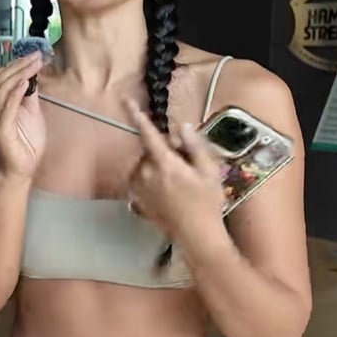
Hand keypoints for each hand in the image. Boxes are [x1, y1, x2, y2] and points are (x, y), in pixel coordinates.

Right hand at [0, 52, 46, 178]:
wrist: (21, 169)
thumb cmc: (24, 144)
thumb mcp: (32, 113)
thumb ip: (30, 95)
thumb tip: (33, 76)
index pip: (5, 77)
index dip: (19, 64)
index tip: (35, 54)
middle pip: (3, 79)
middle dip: (21, 65)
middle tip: (36, 56)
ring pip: (4, 90)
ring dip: (20, 74)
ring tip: (33, 65)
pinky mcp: (1, 129)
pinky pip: (7, 108)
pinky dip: (15, 94)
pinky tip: (25, 82)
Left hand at [124, 100, 226, 237]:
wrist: (196, 235)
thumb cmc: (206, 202)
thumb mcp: (209, 171)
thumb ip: (195, 146)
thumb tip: (183, 127)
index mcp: (163, 163)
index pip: (147, 133)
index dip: (137, 115)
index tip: (127, 101)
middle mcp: (144, 173)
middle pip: (151, 151)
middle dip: (166, 152)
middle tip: (187, 167)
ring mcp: (138, 187)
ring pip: (146, 165)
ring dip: (158, 167)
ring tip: (180, 184)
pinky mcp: (135, 199)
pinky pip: (142, 179)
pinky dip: (153, 180)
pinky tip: (169, 192)